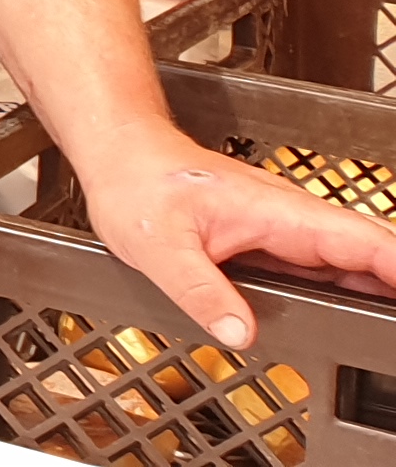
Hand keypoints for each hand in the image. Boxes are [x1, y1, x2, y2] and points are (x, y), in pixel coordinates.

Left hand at [77, 124, 395, 346]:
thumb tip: (240, 333)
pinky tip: (362, 309)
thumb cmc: (137, 187)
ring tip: (391, 325)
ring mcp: (285, 229)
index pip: (362, 239)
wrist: (120, 155)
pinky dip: (353, 285)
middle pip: (370, 250)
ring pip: (351, 259)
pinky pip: (325, 265)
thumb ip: (200, 290)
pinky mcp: (272, 240)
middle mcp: (292, 219)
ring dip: (382, 285)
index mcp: (280, 214)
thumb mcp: (158, 247)